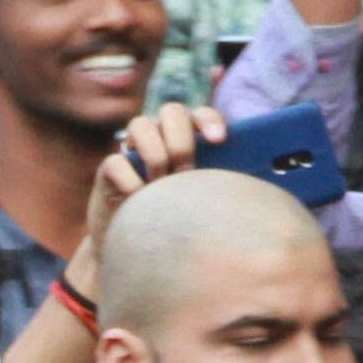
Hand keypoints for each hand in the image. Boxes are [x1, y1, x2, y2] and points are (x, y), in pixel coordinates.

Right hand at [70, 103, 216, 298]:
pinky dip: (131, 182)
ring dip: (155, 156)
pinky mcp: (109, 170)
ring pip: (141, 124)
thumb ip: (218, 184)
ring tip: (159, 185)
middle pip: (172, 110)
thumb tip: (252, 179)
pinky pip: (117, 161)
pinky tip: (137, 200)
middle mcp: (161, 136)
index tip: (219, 141)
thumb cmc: (178, 224)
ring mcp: (133, 150)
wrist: (138, 252)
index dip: (209, 120)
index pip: (201, 115)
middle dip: (181, 141)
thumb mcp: (202, 202)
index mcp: (188, 139)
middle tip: (185, 172)